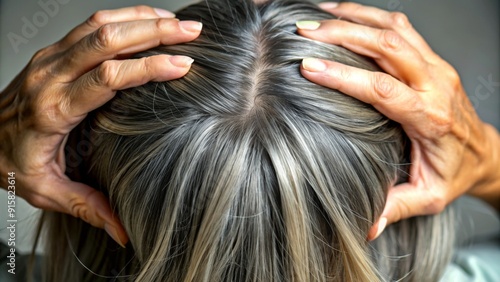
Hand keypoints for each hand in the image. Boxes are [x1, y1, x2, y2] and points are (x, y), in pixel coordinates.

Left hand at [0, 6, 202, 246]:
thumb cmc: (9, 162)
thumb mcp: (45, 191)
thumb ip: (87, 208)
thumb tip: (124, 233)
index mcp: (54, 110)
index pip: (107, 78)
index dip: (148, 67)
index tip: (182, 64)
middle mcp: (51, 76)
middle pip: (107, 40)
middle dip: (155, 31)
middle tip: (193, 31)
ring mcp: (50, 59)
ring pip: (100, 24)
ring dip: (143, 18)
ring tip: (179, 22)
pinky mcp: (53, 52)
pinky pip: (91, 24)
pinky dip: (124, 17)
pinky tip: (148, 20)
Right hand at [296, 2, 499, 239]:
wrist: (483, 152)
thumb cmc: (453, 172)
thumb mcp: (428, 196)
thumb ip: (396, 208)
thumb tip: (366, 226)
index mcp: (431, 117)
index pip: (382, 90)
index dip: (343, 77)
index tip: (309, 68)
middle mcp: (435, 84)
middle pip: (388, 46)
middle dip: (343, 34)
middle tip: (304, 33)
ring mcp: (435, 66)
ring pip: (394, 28)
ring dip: (354, 17)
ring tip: (317, 16)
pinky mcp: (430, 59)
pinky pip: (400, 27)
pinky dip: (369, 16)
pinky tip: (345, 15)